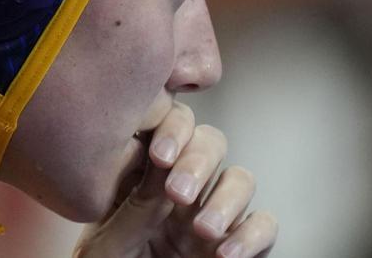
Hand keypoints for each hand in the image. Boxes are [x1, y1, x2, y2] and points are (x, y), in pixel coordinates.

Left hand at [73, 102, 276, 257]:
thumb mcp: (107, 247)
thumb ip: (136, 207)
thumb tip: (164, 162)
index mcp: (143, 179)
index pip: (171, 126)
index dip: (173, 127)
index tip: (159, 153)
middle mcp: (182, 191)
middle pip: (211, 142)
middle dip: (199, 159)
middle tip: (179, 191)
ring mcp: (213, 219)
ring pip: (241, 179)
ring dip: (227, 197)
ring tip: (203, 231)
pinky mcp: (241, 250)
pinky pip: (264, 225)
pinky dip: (251, 234)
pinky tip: (224, 254)